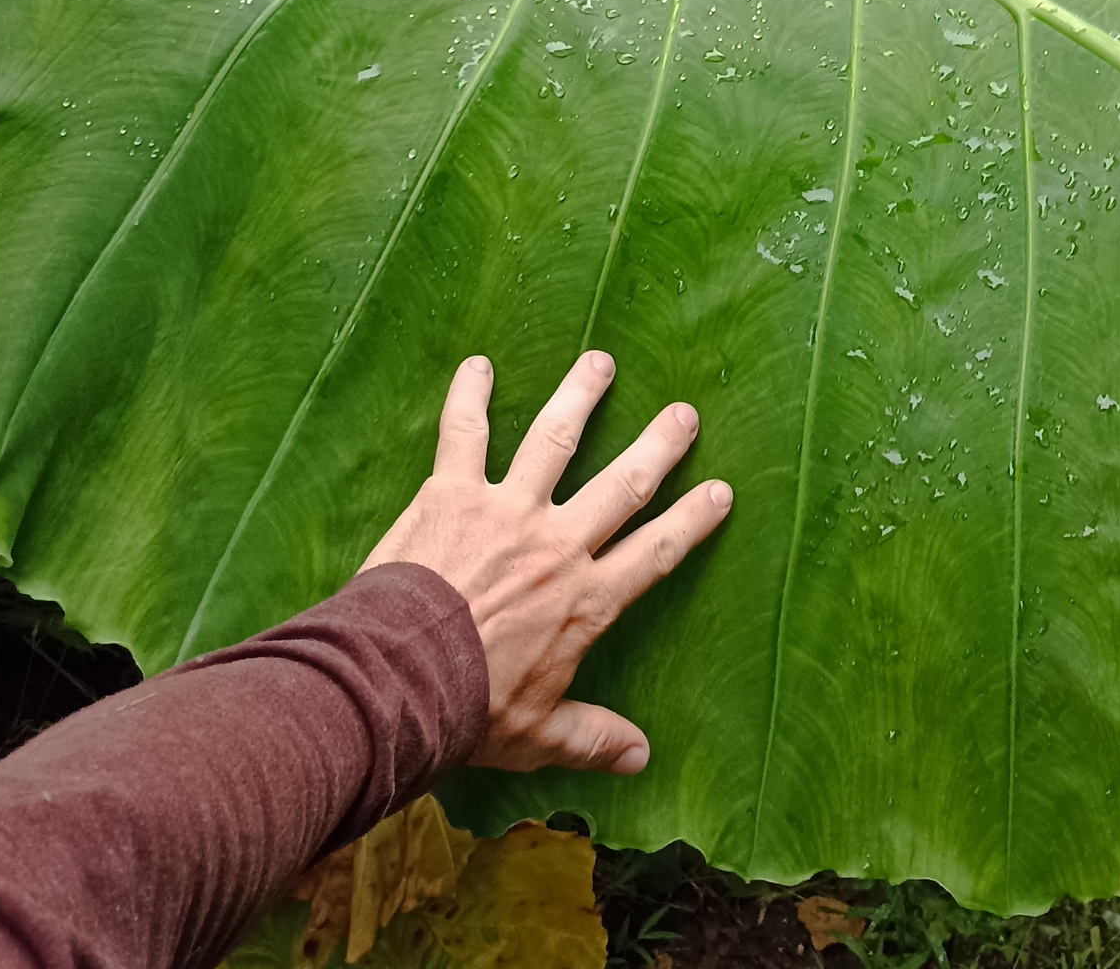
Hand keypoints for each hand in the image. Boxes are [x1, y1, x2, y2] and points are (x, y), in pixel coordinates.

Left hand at [362, 352, 730, 774]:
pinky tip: (476, 363)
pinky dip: (469, 395)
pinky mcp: (454, 492)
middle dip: (659, 445)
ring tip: (600, 362)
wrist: (398, 683)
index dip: (692, 520)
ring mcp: (508, 509)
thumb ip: (591, 737)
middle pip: (623, 483)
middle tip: (684, 413)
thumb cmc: (466, 713)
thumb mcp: (536, 735)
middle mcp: (559, 543)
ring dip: (581, 396)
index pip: (655, 552)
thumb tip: (642, 758)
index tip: (721, 491)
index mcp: (585, 600)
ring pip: (555, 438)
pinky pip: (464, 433)